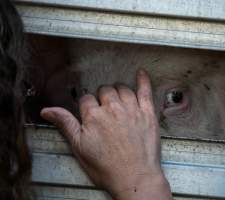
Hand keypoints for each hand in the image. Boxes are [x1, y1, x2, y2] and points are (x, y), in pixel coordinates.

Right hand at [40, 69, 171, 199]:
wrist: (134, 177)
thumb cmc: (107, 167)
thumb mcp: (79, 148)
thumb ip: (65, 124)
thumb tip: (48, 111)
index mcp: (94, 116)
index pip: (86, 99)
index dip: (87, 105)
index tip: (90, 112)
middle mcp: (113, 108)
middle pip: (104, 91)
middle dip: (102, 98)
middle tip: (104, 110)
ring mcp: (132, 109)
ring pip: (122, 89)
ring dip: (118, 91)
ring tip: (117, 100)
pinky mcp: (147, 113)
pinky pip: (145, 90)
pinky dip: (143, 80)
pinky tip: (141, 74)